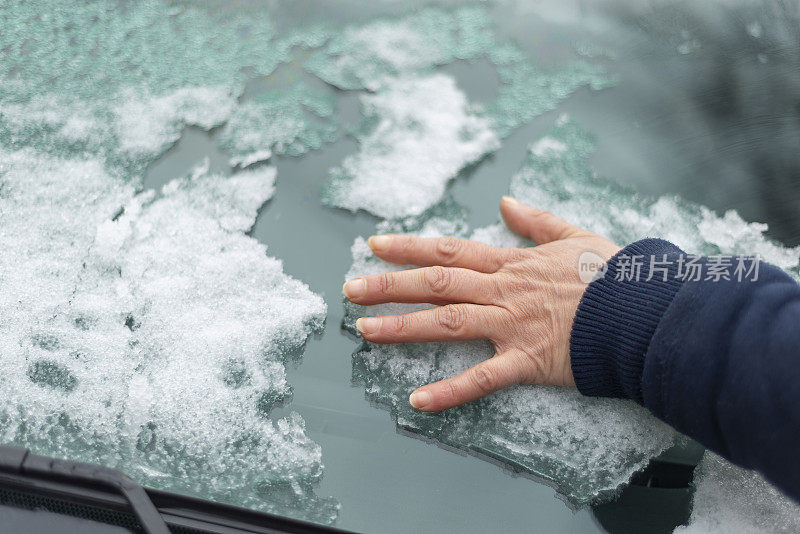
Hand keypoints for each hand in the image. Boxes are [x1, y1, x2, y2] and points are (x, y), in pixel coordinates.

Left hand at [343, 196, 620, 411]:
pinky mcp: (528, 361)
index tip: (375, 244)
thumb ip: (536, 221)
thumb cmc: (614, 275)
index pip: (450, 252)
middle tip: (350, 289)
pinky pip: (483, 378)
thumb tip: (505, 203)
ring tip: (365, 332)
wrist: (647, 311)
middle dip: (390, 285)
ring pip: (448, 323)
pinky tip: (418, 402)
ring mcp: (513, 326)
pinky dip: (450, 392)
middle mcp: (504, 291)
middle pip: (437, 284)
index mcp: (513, 264)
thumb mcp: (574, 236)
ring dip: (404, 327)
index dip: (411, 247)